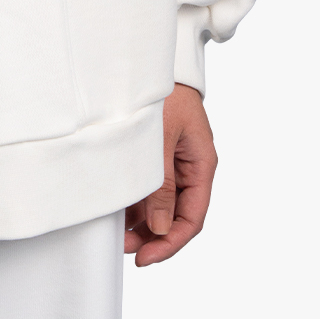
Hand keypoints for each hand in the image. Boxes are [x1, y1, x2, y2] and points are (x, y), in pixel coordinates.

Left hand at [125, 84, 215, 266]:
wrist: (147, 60)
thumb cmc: (162, 94)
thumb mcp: (160, 141)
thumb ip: (161, 185)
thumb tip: (160, 229)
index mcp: (201, 164)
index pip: (193, 217)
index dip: (171, 242)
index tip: (146, 258)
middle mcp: (189, 167)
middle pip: (178, 215)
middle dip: (155, 237)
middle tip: (127, 250)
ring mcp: (173, 162)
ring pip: (162, 205)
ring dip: (143, 223)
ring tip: (118, 235)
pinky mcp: (156, 155)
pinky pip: (150, 188)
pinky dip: (137, 203)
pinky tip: (119, 213)